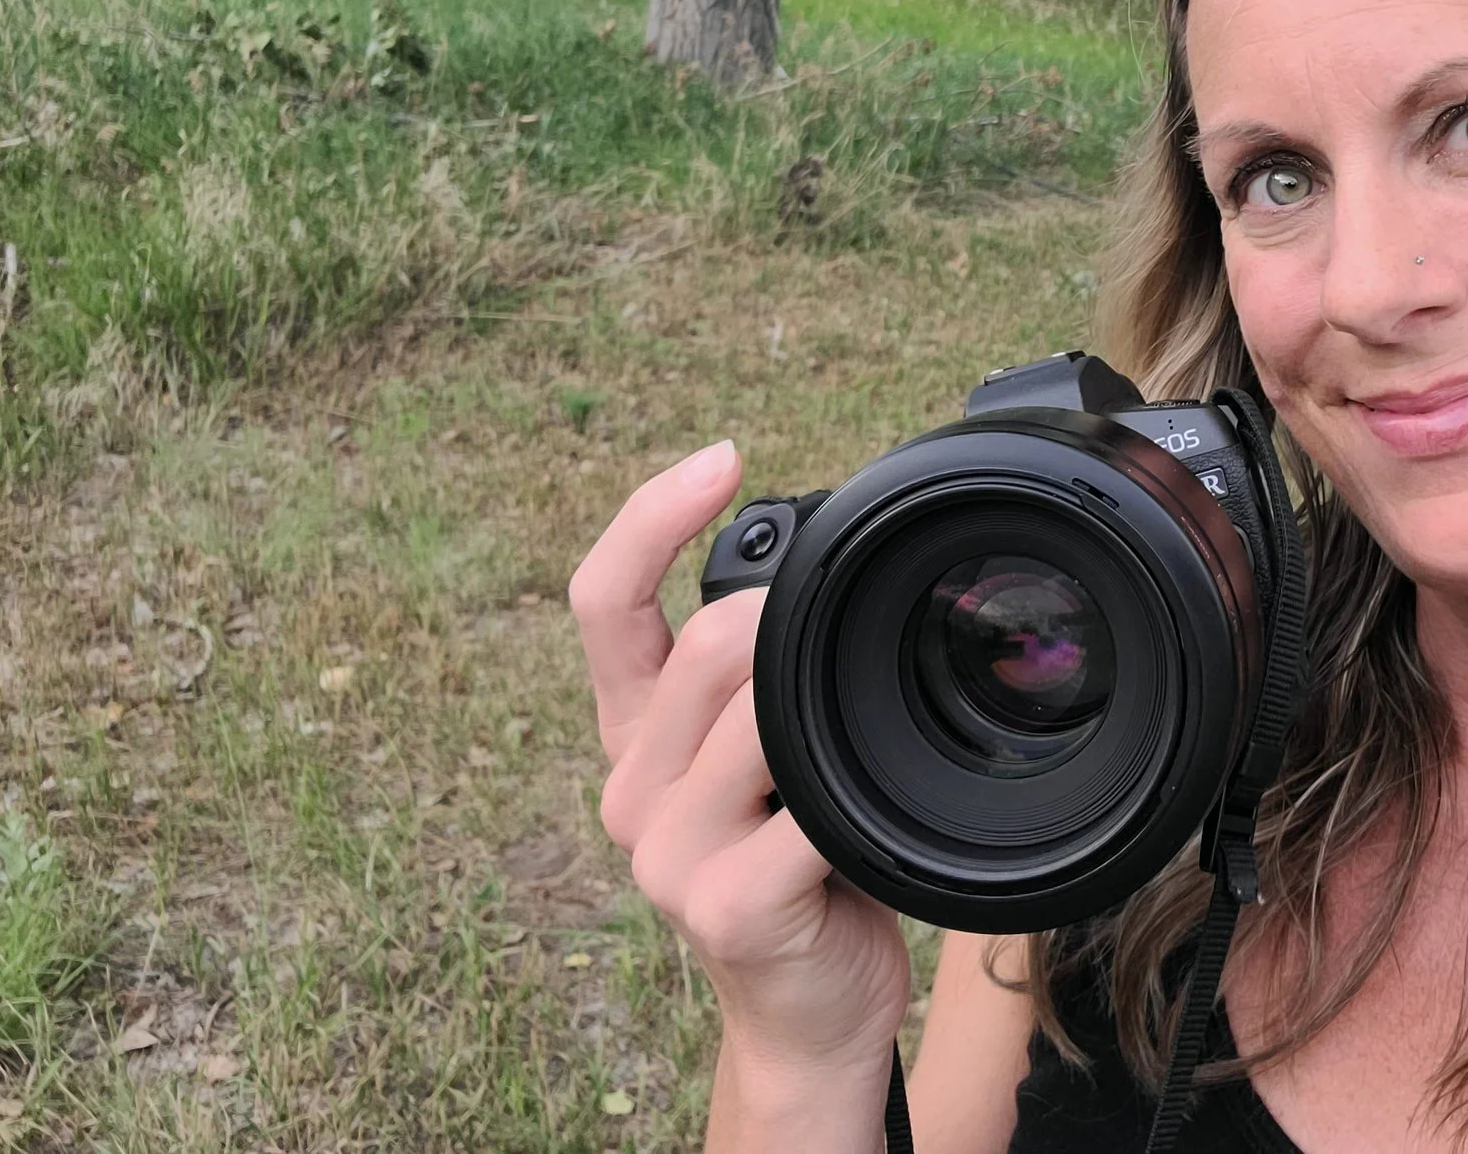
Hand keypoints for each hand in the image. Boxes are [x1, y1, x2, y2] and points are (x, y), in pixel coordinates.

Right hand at [570, 443, 910, 1109]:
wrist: (809, 1007)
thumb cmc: (806, 861)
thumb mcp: (767, 754)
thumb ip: (760, 672)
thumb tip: (808, 561)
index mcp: (633, 733)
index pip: (601, 602)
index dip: (650, 517)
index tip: (723, 459)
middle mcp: (630, 786)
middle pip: (704, 645)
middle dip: (788, 627)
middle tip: (852, 655)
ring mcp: (667, 852)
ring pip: (754, 712)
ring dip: (824, 708)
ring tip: (860, 746)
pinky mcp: (725, 903)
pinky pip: (803, 807)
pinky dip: (848, 794)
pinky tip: (866, 811)